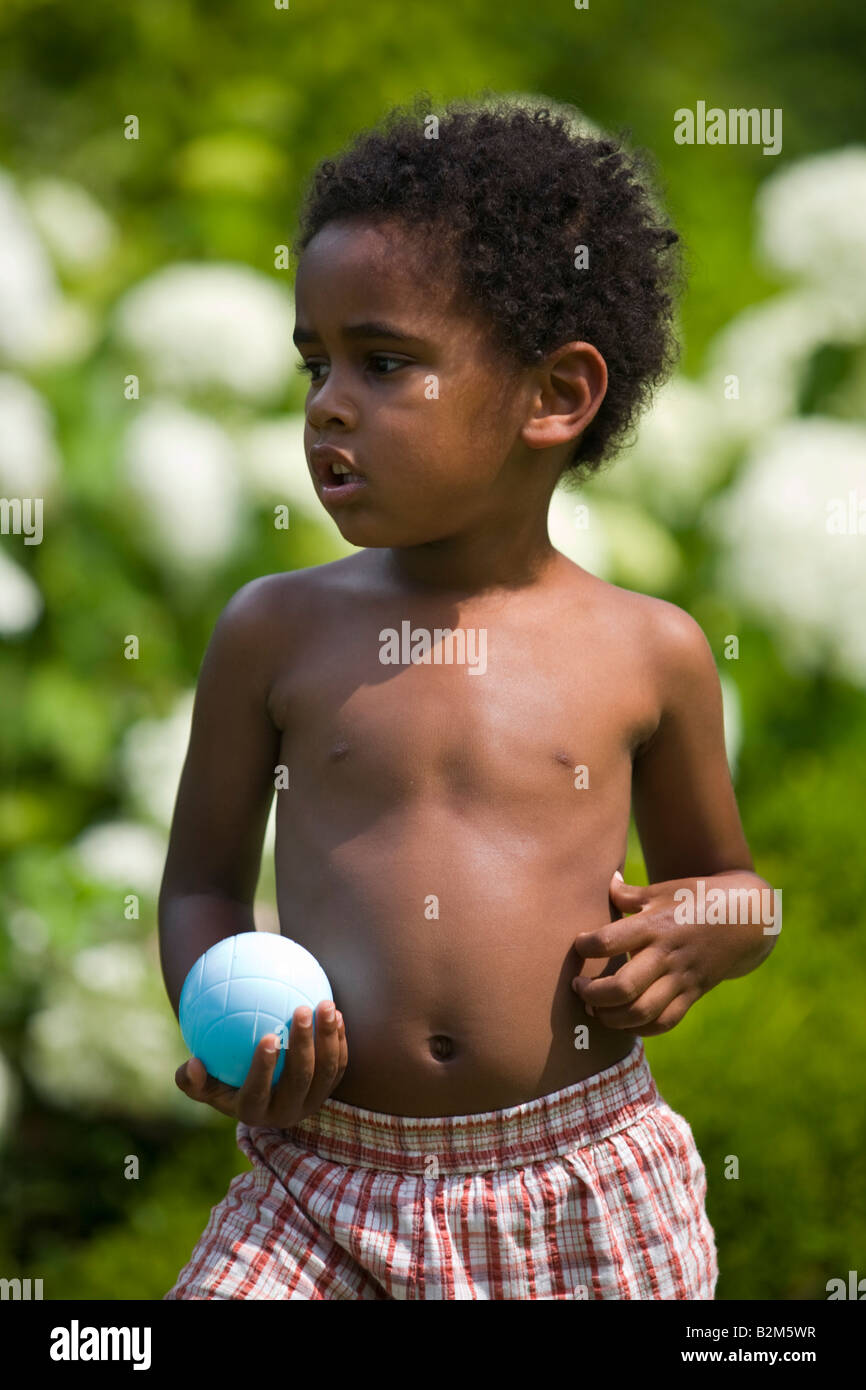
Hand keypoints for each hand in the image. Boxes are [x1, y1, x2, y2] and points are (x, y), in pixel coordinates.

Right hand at [175, 1001, 347, 1125]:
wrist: (263, 1097)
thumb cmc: (225, 1083)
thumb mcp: (205, 1087)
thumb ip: (193, 1080)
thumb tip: (191, 1064)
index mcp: (254, 1112)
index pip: (259, 1092)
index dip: (264, 1068)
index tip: (268, 1036)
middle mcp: (287, 1112)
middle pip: (300, 1079)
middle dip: (303, 1045)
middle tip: (301, 1008)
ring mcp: (312, 1102)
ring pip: (326, 1071)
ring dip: (327, 1037)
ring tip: (325, 1003)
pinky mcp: (329, 1090)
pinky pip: (339, 1064)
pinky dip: (339, 1040)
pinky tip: (335, 1013)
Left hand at [571, 870, 771, 1035]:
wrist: (747, 917)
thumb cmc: (696, 898)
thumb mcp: (663, 889)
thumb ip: (629, 894)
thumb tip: (607, 880)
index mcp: (655, 924)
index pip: (608, 941)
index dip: (585, 947)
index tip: (578, 946)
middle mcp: (667, 954)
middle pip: (623, 987)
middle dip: (592, 994)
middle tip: (578, 988)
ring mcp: (682, 977)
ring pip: (642, 1012)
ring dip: (611, 1018)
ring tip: (595, 1009)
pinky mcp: (693, 994)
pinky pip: (665, 1021)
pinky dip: (640, 1028)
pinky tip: (623, 1021)